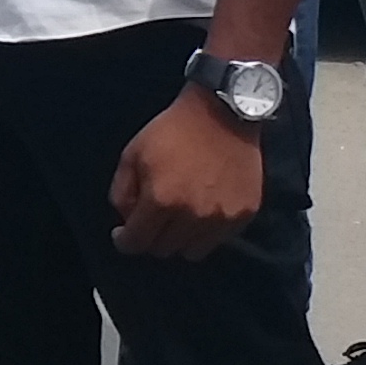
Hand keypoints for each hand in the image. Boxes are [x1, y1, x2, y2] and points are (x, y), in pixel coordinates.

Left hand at [110, 86, 265, 258]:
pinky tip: (203, 208)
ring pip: (192, 252)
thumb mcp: (132, 154)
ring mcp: (221, 217)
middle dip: (151, 236)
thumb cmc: (172, 131)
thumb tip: (126, 221)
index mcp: (161, 201)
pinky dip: (207, 231)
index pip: (137, 243)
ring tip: (179, 216)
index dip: (124, 241)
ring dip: (180, 239)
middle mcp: (192, 216)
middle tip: (152, 218)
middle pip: (163, 250)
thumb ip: (121, 192)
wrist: (222, 113)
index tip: (124, 235)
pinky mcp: (244, 214)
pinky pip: (219, 239)